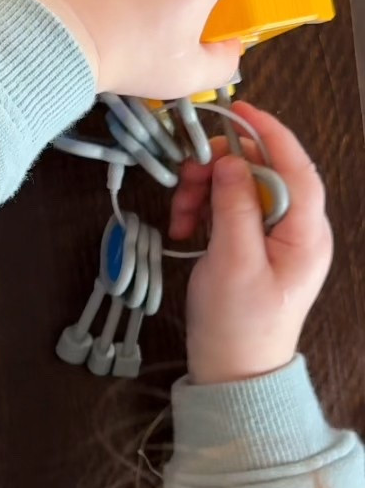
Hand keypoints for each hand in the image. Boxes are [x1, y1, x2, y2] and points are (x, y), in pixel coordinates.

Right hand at [168, 101, 333, 384]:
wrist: (234, 377)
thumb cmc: (238, 326)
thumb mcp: (233, 262)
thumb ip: (234, 206)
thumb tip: (232, 160)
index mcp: (307, 234)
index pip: (297, 166)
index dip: (269, 132)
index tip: (237, 110)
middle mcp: (299, 232)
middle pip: (265, 173)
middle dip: (224, 168)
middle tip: (187, 177)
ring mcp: (278, 241)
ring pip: (244, 189)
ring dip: (209, 190)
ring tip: (181, 213)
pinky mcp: (256, 250)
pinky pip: (234, 212)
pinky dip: (208, 210)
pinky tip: (186, 226)